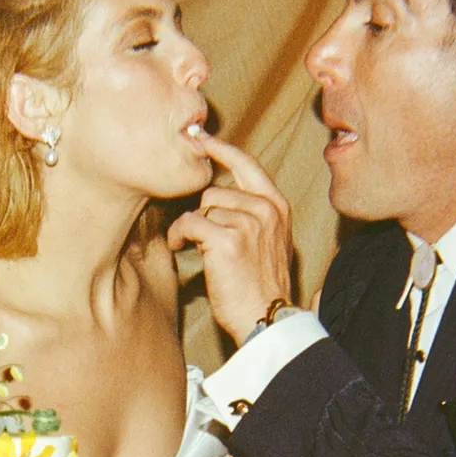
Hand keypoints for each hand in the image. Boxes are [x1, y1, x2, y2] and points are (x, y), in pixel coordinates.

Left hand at [167, 134, 292, 344]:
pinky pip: (189, 222)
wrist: (266, 318)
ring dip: (190, 227)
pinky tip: (179, 247)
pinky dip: (178, 235)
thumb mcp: (269, 242)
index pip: (247, 164)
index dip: (221, 150)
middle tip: (196, 235)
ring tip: (191, 246)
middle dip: (200, 213)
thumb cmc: (260, 286)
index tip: (201, 139)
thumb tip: (219, 196)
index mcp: (277, 206)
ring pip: (202, 208)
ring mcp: (249, 223)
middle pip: (215, 190)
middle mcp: (266, 209)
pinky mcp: (227, 239)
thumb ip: (253, 214)